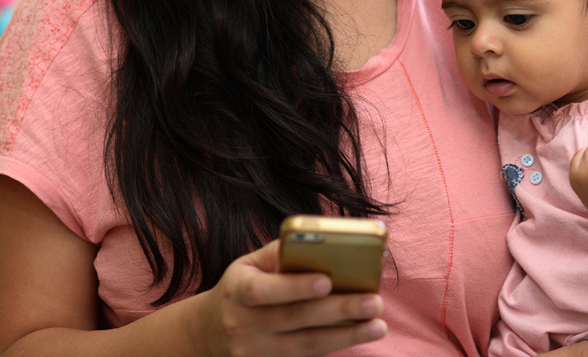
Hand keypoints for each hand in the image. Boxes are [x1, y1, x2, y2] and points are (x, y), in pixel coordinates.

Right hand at [199, 239, 386, 356]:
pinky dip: (332, 347)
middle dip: (338, 310)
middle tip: (374, 302)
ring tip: (377, 325)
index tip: (328, 280)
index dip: (295, 286)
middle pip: (295, 319)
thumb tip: (320, 241)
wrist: (209, 332)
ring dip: (346, 335)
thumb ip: (279, 253)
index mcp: (238, 291)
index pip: (264, 290)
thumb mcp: (249, 265)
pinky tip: (356, 335)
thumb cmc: (241, 287)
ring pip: (305, 346)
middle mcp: (243, 324)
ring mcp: (254, 352)